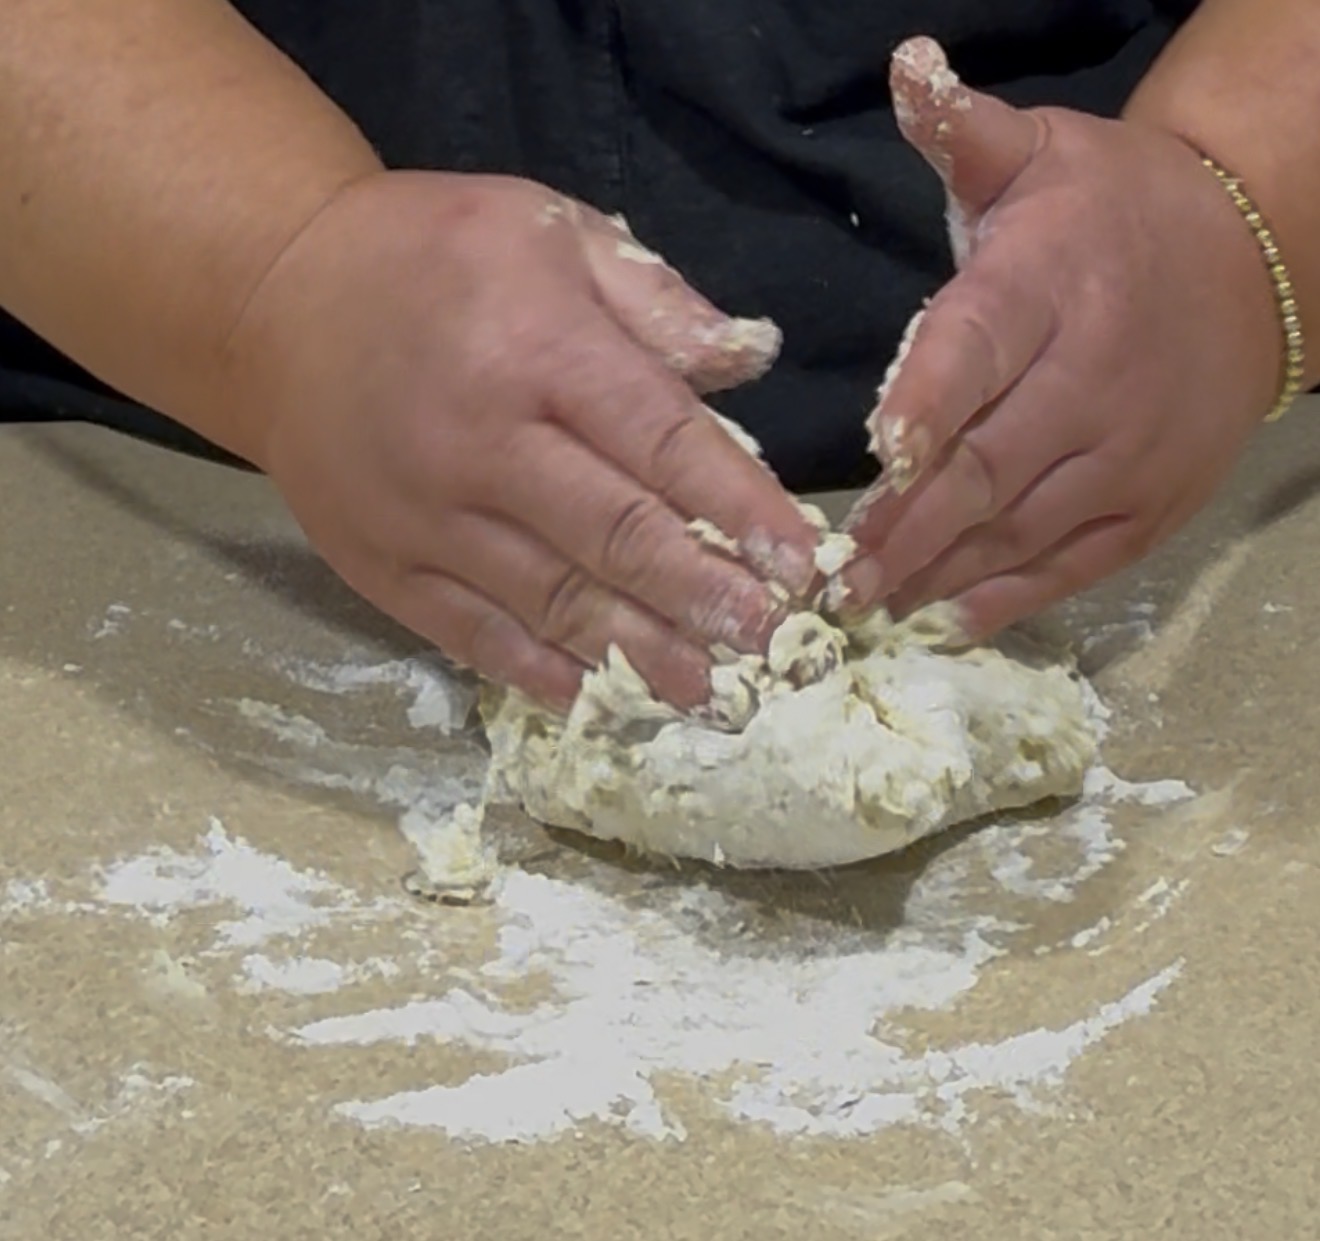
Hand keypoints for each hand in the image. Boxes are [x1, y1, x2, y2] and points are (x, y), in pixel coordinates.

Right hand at [221, 171, 818, 709]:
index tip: (801, 566)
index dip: (739, 508)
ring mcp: (426, 516)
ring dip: (641, 655)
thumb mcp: (547, 229)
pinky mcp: (383, 565)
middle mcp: (483, 442)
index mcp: (538, 348)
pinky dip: (540, 673)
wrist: (273, 302)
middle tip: (771, 648)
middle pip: (615, 536)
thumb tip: (749, 363)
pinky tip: (600, 700)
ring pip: (552, 602)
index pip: (663, 441)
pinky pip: (472, 634)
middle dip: (704, 598)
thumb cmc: (428, 257)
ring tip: (710, 697)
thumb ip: (653, 298)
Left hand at [844, 38, 1282, 636]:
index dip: (930, 402)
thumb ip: (966, 133)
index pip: (979, 347)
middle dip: (912, 524)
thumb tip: (908, 65)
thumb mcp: (1043, 155)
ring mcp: (1128, 453)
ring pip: (1025, 527)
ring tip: (873, 606)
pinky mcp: (1151, 505)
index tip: (879, 453)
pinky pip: (1077, 564)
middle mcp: (1092, 378)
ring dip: (943, 572)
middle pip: (992, 463)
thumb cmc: (1111, 214)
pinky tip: (950, 619)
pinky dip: (1012, 596)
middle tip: (839, 575)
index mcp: (1051, 285)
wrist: (1245, 263)